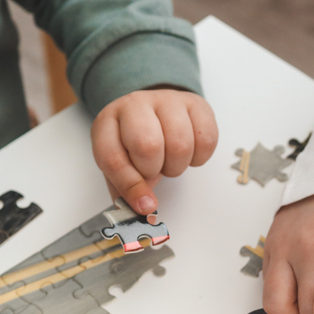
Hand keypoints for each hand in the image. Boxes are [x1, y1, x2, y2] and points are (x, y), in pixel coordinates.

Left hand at [91, 89, 217, 214]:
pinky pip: (206, 139)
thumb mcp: (120, 167)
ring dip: (177, 165)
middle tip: (155, 170)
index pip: (113, 158)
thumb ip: (126, 194)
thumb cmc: (134, 144)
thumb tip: (144, 214)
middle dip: (155, 170)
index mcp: (107, 123)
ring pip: (180, 144)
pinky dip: (199, 157)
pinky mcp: (195, 103)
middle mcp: (134, 105)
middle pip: (148, 146)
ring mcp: (166, 100)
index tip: (145, 206)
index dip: (130, 187)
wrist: (154, 112)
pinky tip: (188, 152)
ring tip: (169, 160)